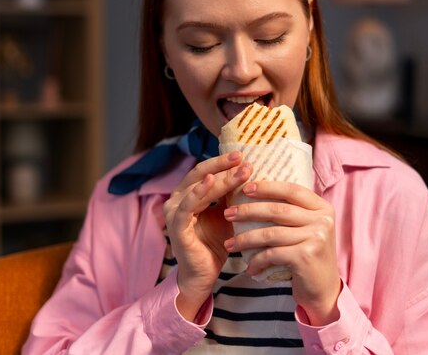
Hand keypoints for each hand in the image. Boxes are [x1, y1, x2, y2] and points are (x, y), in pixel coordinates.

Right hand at [163, 151, 251, 320]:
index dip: (224, 162)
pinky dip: (199, 192)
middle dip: (222, 164)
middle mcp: (178, 198)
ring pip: (198, 187)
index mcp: (189, 193)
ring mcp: (174, 211)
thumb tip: (252, 172)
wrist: (204, 274)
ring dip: (221, 178)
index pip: (207, 171)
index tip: (244, 155)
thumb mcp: (228, 214)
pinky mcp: (176, 226)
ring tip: (240, 169)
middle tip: (242, 157)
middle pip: (201, 173)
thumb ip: (232, 195)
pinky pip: (187, 206)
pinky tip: (211, 182)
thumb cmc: (216, 243)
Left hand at [223, 180, 341, 325]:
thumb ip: (293, 212)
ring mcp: (316, 238)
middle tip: (228, 214)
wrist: (323, 290)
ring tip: (229, 244)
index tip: (245, 188)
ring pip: (271, 233)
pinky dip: (257, 260)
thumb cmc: (308, 255)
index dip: (267, 187)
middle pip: (277, 210)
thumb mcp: (307, 228)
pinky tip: (248, 267)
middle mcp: (322, 220)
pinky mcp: (306, 257)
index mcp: (322, 207)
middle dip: (248, 211)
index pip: (291, 190)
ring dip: (245, 238)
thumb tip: (256, 192)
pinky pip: (272, 254)